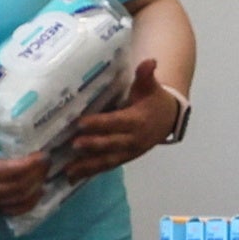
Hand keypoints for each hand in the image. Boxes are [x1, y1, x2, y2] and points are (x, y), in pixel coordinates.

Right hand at [0, 123, 59, 214]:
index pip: (9, 172)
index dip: (29, 165)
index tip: (42, 154)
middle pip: (18, 189)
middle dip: (37, 175)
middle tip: (48, 160)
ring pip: (17, 202)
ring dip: (35, 190)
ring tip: (45, 174)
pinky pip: (9, 211)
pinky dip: (26, 204)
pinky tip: (36, 193)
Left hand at [53, 61, 183, 183]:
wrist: (169, 119)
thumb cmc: (154, 100)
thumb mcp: (150, 86)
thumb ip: (146, 75)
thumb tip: (150, 62)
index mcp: (138, 120)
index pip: (117, 122)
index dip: (100, 124)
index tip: (81, 122)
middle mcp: (134, 139)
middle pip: (111, 144)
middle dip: (93, 145)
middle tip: (73, 145)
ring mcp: (129, 152)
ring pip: (107, 160)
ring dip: (88, 166)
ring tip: (69, 171)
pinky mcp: (123, 159)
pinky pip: (106, 166)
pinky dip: (90, 172)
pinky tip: (72, 177)